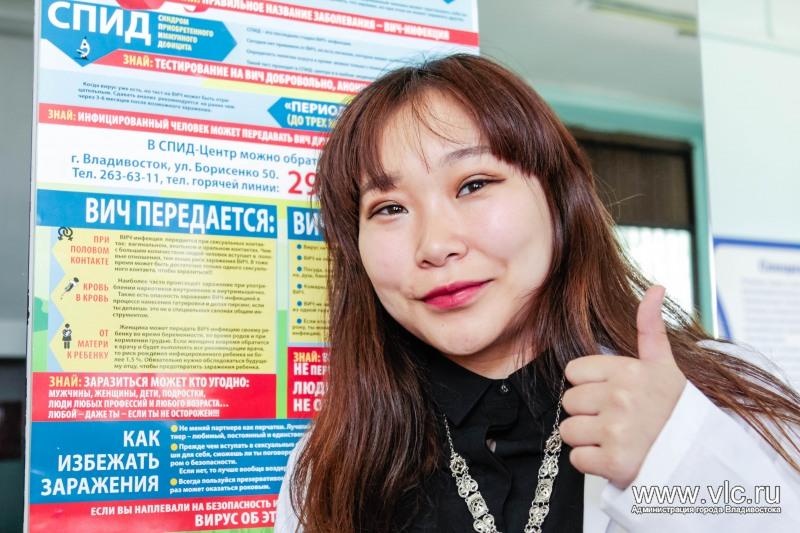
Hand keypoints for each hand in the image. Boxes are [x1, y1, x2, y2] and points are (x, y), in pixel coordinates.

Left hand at [558, 285, 687, 488]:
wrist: (700, 458)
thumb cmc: (676, 410)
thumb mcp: (664, 365)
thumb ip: (650, 328)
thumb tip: (654, 288)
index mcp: (628, 371)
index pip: (573, 372)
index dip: (587, 385)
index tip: (610, 395)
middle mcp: (620, 398)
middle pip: (569, 402)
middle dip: (586, 413)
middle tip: (615, 421)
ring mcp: (616, 430)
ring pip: (569, 431)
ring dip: (587, 440)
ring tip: (615, 439)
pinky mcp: (614, 462)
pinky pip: (577, 459)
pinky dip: (592, 464)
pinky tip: (614, 457)